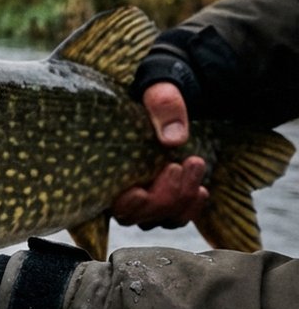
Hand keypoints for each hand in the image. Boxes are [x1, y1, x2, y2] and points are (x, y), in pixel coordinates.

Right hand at [111, 82, 208, 228]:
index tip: (140, 190)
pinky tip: (201, 189)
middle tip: (179, 166)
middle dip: (163, 196)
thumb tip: (173, 138)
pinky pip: (177, 216)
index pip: (109, 202)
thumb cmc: (157, 91)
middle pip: (138, 216)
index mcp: (106, 165)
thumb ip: (164, 106)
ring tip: (194, 165)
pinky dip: (191, 207)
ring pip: (161, 218)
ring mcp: (146, 196)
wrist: (174, 95)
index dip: (125, 205)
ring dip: (180, 199)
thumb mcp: (160, 90)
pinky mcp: (167, 197)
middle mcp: (122, 188)